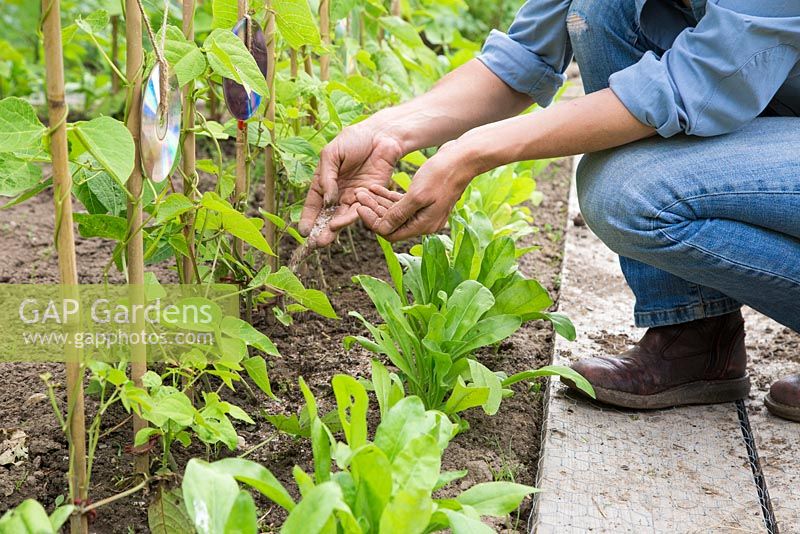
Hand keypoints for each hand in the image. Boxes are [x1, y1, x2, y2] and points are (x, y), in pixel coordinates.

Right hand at [299, 125, 402, 246]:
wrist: (381, 136)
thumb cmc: (354, 140)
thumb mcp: (332, 154)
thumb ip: (327, 177)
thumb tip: (327, 200)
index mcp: (324, 181)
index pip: (313, 203)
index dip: (307, 218)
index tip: (303, 231)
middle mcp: (337, 193)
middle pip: (326, 215)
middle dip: (320, 229)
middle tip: (314, 243)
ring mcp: (353, 197)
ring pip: (341, 217)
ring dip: (333, 229)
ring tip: (325, 240)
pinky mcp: (369, 198)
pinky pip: (359, 211)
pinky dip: (349, 218)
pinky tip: (340, 224)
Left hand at [356, 143, 472, 241]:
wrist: (463, 158)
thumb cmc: (442, 175)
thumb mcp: (417, 196)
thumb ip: (398, 214)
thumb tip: (382, 230)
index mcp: (423, 225)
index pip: (391, 233)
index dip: (373, 223)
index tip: (359, 208)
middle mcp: (424, 222)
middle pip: (391, 223)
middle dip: (373, 211)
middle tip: (357, 196)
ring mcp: (424, 211)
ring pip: (394, 212)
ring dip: (378, 203)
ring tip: (362, 191)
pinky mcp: (424, 199)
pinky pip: (401, 202)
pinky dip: (388, 196)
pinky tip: (375, 188)